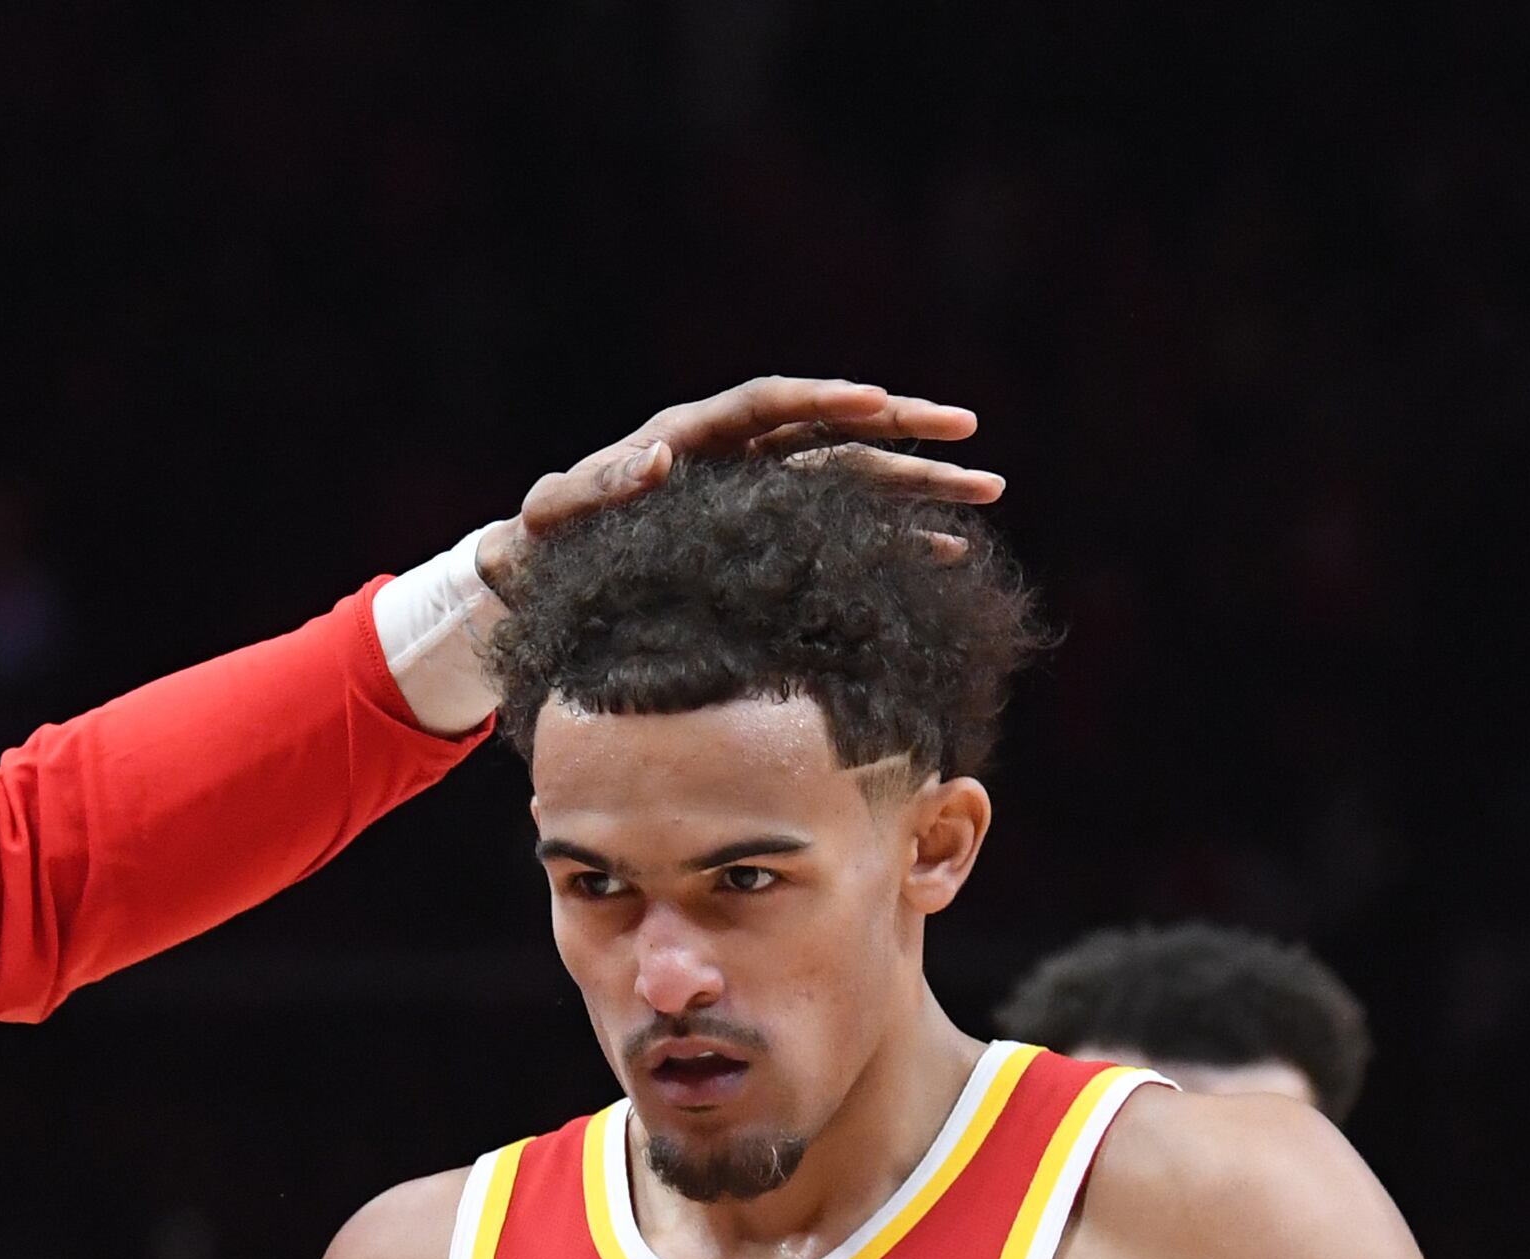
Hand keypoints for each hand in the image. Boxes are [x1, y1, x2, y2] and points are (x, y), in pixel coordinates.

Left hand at [476, 377, 1000, 596]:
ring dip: (920, 484)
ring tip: (987, 490)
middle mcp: (737, 460)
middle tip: (969, 433)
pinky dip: (896, 540)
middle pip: (832, 432)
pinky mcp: (771, 546)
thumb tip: (657, 457)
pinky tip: (949, 551)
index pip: (771, 404)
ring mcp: (760, 502)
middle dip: (903, 431)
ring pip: (854, 480)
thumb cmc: (542, 547)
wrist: (544, 587)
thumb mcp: (552, 516)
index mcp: (691, 437)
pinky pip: (845, 536)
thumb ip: (593, 487)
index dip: (825, 399)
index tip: (879, 400)